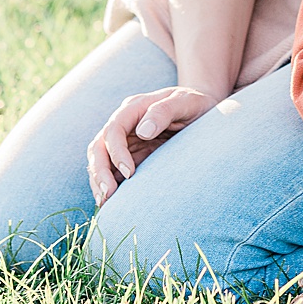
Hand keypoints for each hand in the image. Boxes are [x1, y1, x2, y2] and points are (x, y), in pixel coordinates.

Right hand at [87, 85, 220, 204]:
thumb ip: (164, 111)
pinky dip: (109, 183)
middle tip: (108, 194)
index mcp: (134, 107)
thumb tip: (143, 131)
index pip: (114, 129)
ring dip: (99, 180)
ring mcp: (127, 140)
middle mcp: (125, 124)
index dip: (116, 152)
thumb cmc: (195, 103)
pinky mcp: (132, 154)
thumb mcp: (185, 101)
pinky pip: (113, 170)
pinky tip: (112, 201)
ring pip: (101, 159)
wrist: (203, 109)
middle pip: (99, 146)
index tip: (129, 173)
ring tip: (105, 202)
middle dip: (99, 170)